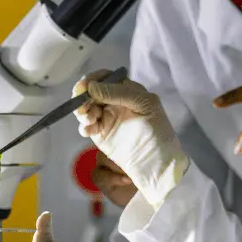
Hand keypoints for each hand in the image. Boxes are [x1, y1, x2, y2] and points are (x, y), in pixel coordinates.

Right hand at [73, 70, 189, 209]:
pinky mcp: (101, 134)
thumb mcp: (144, 106)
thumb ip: (119, 93)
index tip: (84, 87)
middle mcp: (115, 101)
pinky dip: (84, 126)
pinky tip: (89, 131)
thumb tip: (91, 86)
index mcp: (128, 90)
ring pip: (86, 108)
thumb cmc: (158, 133)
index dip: (93, 79)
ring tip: (89, 119)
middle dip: (83, 96)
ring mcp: (107, 117)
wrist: (158, 165)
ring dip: (82, 111)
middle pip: (91, 91)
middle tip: (82, 106)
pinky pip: (87, 126)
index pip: (106, 77)